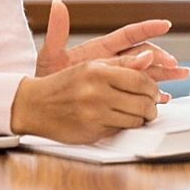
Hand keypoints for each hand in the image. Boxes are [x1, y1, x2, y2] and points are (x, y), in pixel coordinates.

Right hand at [11, 51, 159, 143]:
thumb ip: (120, 63)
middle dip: (152, 105)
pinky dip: (126, 126)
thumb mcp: (90, 66)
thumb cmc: (64, 84)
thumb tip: (148, 58)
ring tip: (141, 114)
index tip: (154, 90)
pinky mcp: (92, 132)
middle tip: (152, 104)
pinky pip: (121, 130)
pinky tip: (124, 121)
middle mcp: (96, 92)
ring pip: (135, 119)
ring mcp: (94, 113)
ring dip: (143, 118)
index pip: (140, 79)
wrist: (35, 105)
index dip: (152, 87)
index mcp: (98, 71)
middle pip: (142, 101)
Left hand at [35, 0, 189, 86]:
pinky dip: (154, 93)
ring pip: (147, 72)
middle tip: (172, 62)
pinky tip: (164, 97)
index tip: (164, 24)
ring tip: (180, 73)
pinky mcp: (119, 94)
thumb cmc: (48, 78)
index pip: (129, 34)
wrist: (45, 103)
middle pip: (144, 54)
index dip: (147, 28)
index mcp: (102, 48)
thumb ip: (57, 30)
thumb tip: (57, 4)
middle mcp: (113, 61)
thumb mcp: (51, 54)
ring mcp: (118, 77)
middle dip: (160, 56)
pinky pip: (141, 92)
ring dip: (165, 72)